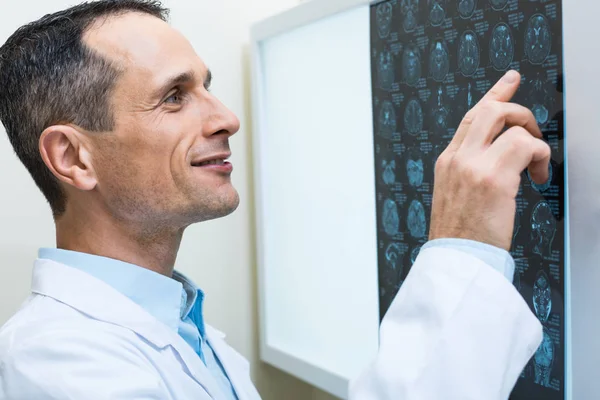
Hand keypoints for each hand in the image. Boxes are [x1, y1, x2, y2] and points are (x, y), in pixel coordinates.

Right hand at [429, 70, 550, 250]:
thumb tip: (503, 159)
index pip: (472, 118)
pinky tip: (538, 179)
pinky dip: (540, 157)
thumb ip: (471, 171)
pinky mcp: (493, 178)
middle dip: (520, 112)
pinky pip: (526, 146)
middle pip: (489, 109)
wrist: (455, 260)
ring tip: (538, 164)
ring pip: (510, 121)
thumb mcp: (455, 196)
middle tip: (533, 131)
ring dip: (534, 137)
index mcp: (448, 162)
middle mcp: (458, 159)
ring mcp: (473, 166)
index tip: (510, 80)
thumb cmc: (460, 235)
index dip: (494, 95)